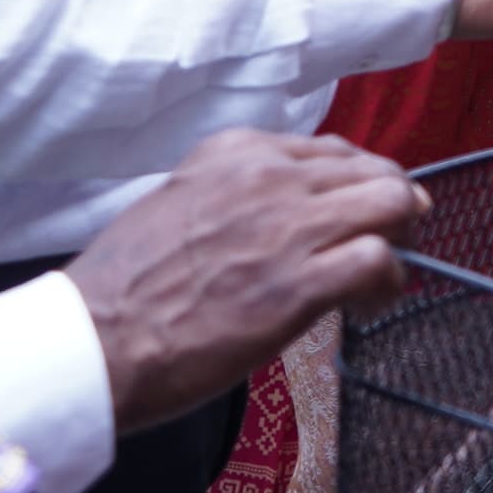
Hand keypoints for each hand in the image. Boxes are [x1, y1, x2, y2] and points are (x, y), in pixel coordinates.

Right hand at [65, 131, 427, 432]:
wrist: (92, 340)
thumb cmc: (124, 286)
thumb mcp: (178, 202)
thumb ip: (236, 194)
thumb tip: (284, 212)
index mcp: (237, 152)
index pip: (331, 151)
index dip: (355, 185)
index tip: (354, 216)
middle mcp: (270, 175)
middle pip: (374, 171)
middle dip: (393, 206)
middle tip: (390, 241)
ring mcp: (289, 226)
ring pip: (392, 202)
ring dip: (401, 237)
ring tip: (385, 272)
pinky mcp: (300, 284)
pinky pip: (380, 260)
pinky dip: (389, 281)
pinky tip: (372, 303)